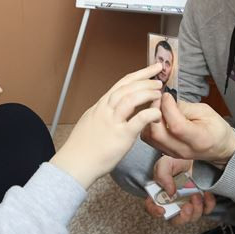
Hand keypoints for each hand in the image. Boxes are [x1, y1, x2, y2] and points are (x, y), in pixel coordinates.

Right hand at [51, 64, 163, 188]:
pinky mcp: (120, 136)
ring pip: (130, 99)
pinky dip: (149, 113)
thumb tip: (112, 107)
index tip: (151, 69)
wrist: (74, 164)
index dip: (138, 74)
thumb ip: (103, 113)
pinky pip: (138, 120)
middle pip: (127, 87)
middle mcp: (105, 110)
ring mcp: (112, 122)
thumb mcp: (90, 121)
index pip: (121, 84)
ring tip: (159, 92)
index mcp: (100, 106)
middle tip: (159, 78)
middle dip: (145, 80)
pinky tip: (157, 113)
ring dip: (147, 93)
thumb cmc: (82, 147)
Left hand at [141, 93, 234, 165]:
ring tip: (156, 106)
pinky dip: (148, 125)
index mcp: (199, 140)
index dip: (168, 108)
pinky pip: (149, 139)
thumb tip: (165, 101)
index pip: (176, 126)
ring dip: (148, 119)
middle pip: (158, 134)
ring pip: (150, 137)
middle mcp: (183, 150)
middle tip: (157, 98)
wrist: (219, 147)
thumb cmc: (215, 128)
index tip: (166, 95)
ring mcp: (173, 153)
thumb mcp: (205, 112)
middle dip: (153, 112)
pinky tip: (154, 115)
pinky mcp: (165, 152)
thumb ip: (184, 108)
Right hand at [144, 155, 215, 224]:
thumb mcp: (166, 163)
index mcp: (161, 193)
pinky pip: (206, 209)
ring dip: (195, 210)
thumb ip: (163, 176)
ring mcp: (188, 202)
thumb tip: (170, 193)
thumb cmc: (177, 160)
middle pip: (175, 219)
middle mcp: (174, 201)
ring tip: (196, 195)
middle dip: (182, 217)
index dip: (154, 211)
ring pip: (192, 217)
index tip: (162, 210)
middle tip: (187, 207)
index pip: (152, 206)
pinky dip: (208, 205)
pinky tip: (207, 194)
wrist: (195, 154)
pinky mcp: (201, 201)